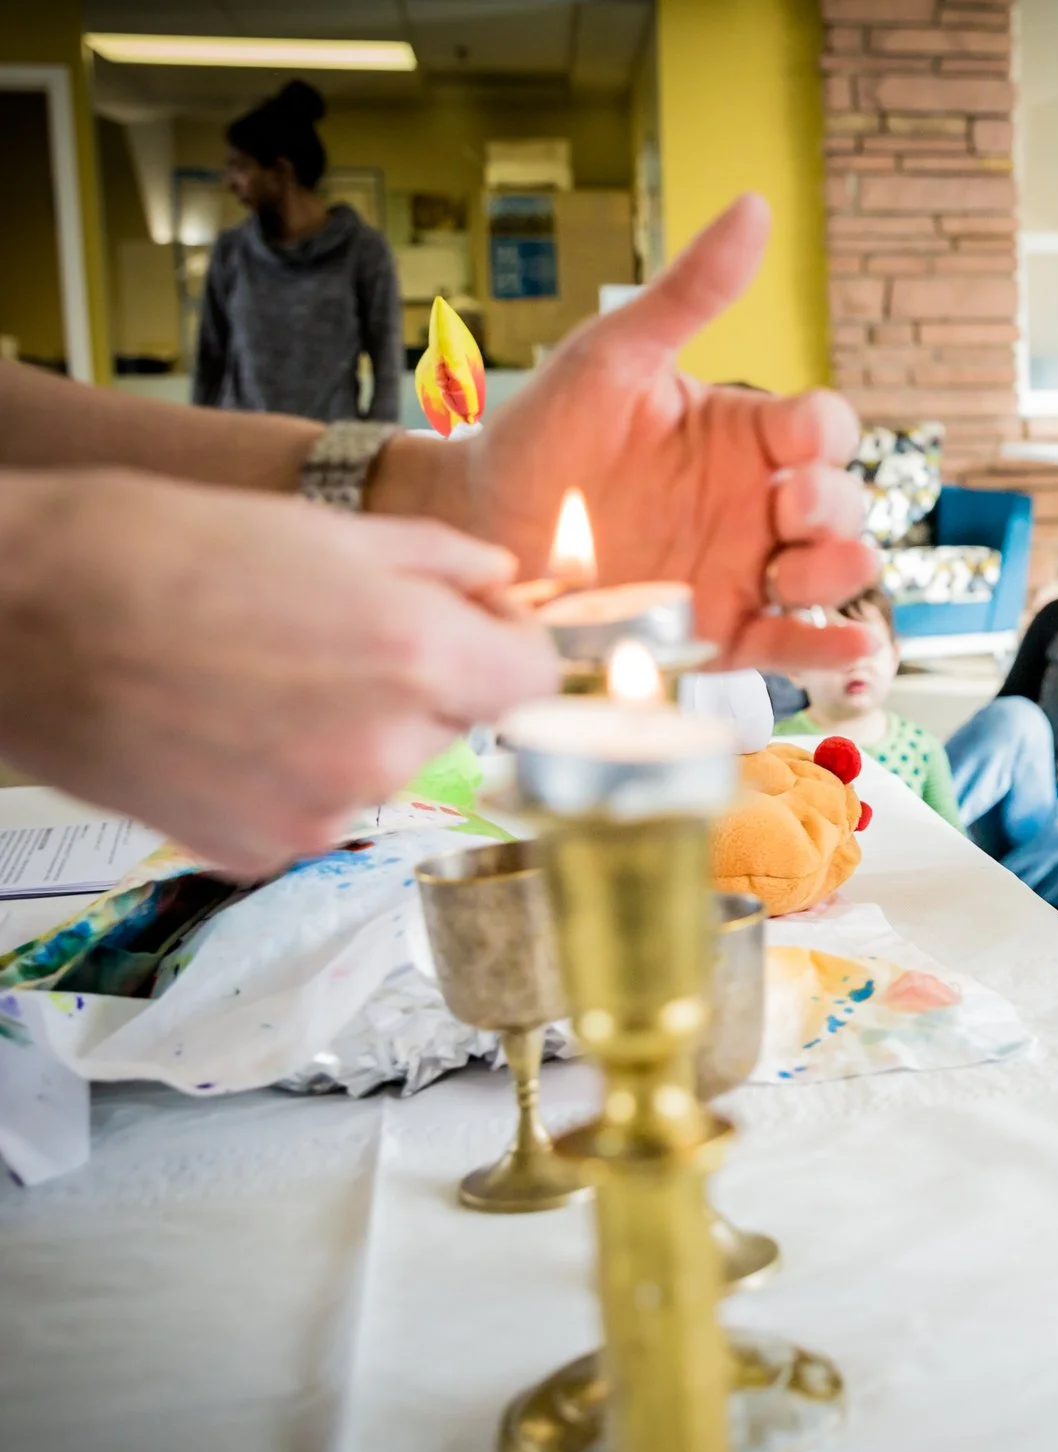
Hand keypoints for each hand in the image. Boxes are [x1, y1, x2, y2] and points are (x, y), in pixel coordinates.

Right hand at [0, 470, 557, 874]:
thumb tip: (498, 579)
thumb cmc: (147, 551)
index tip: (474, 630)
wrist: (12, 616)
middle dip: (417, 684)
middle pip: (457, 725)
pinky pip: (313, 808)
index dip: (506, 647)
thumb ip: (437, 561)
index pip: (535, 682)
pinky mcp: (262, 849)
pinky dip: (285, 773)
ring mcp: (324, 808)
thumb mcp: (319, 525)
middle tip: (326, 636)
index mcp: (417, 655)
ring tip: (255, 674)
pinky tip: (222, 722)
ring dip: (348, 730)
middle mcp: (384, 747)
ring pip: (382, 769)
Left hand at [378, 195, 879, 668]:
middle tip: (785, 512)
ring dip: (841, 573)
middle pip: (846, 503)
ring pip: (836, 574)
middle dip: (835, 508)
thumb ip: (688, 293)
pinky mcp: (727, 632)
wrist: (482, 527)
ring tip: (795, 573)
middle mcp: (757, 503)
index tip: (787, 446)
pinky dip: (833, 654)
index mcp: (744, 434)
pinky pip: (796, 646)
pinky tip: (850, 652)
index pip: (824, 430)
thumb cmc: (546, 431)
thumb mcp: (615, 354)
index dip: (822, 437)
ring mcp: (747, 569)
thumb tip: (754, 206)